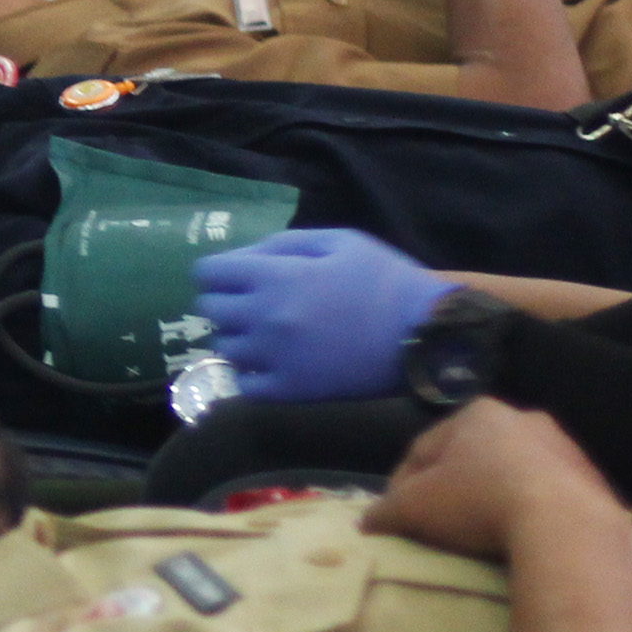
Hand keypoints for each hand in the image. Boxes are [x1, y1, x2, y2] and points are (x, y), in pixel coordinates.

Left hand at [189, 229, 454, 402]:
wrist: (422, 334)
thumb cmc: (384, 281)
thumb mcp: (339, 241)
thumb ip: (286, 243)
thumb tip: (247, 257)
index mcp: (275, 276)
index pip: (208, 274)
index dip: (219, 273)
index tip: (235, 277)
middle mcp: (264, 317)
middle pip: (210, 310)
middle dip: (226, 302)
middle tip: (253, 304)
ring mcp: (274, 357)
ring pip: (223, 348)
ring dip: (237, 338)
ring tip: (264, 335)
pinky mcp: (289, 391)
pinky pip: (243, 386)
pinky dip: (249, 374)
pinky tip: (270, 364)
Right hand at [362, 398, 620, 561]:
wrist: (566, 527)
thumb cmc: (478, 503)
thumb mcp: (414, 508)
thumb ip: (385, 510)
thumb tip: (366, 521)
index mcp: (478, 413)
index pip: (423, 449)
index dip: (402, 485)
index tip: (394, 517)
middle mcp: (523, 419)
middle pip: (472, 459)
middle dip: (453, 489)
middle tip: (437, 525)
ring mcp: (564, 448)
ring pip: (514, 475)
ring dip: (495, 499)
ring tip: (481, 537)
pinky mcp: (592, 481)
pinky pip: (548, 497)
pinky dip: (531, 514)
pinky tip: (521, 540)